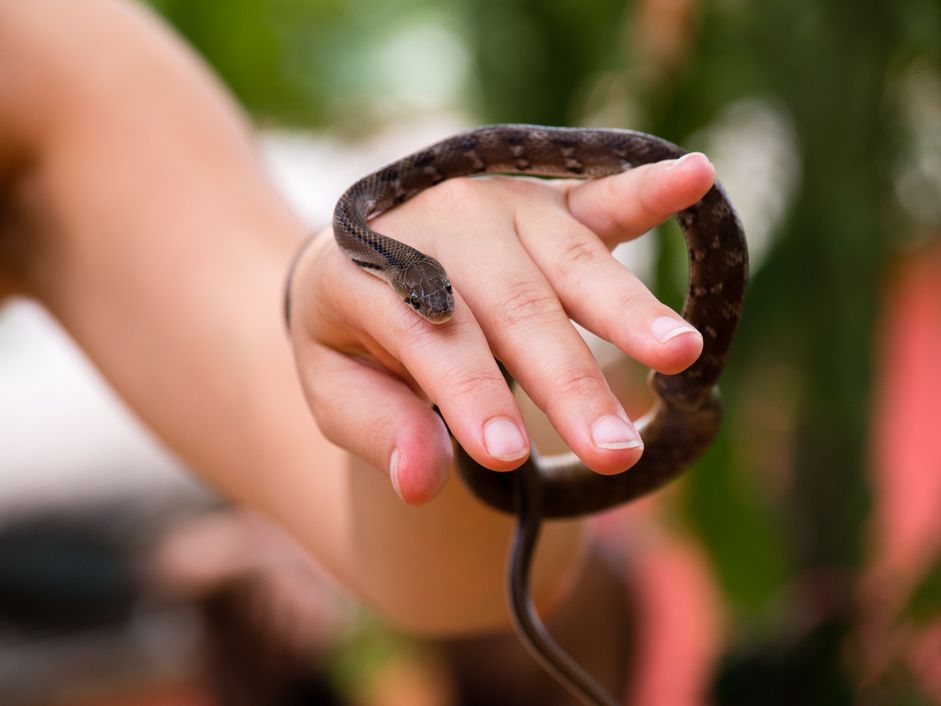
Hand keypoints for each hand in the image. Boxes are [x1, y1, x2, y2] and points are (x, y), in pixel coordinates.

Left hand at [288, 153, 714, 503]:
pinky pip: (600, 196)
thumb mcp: (335, 387)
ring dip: (628, 311)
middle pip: (513, 307)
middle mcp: (441, 225)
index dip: (468, 395)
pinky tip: (696, 176)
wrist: (361, 256)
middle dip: (566, 382)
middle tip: (613, 451)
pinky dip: (648, 189)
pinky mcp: (545, 202)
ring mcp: (499, 205)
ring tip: (681, 353)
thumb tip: (421, 484)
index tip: (508, 457)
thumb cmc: (353, 335)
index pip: (429, 336)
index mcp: (367, 268)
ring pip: (569, 263)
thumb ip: (376, 429)